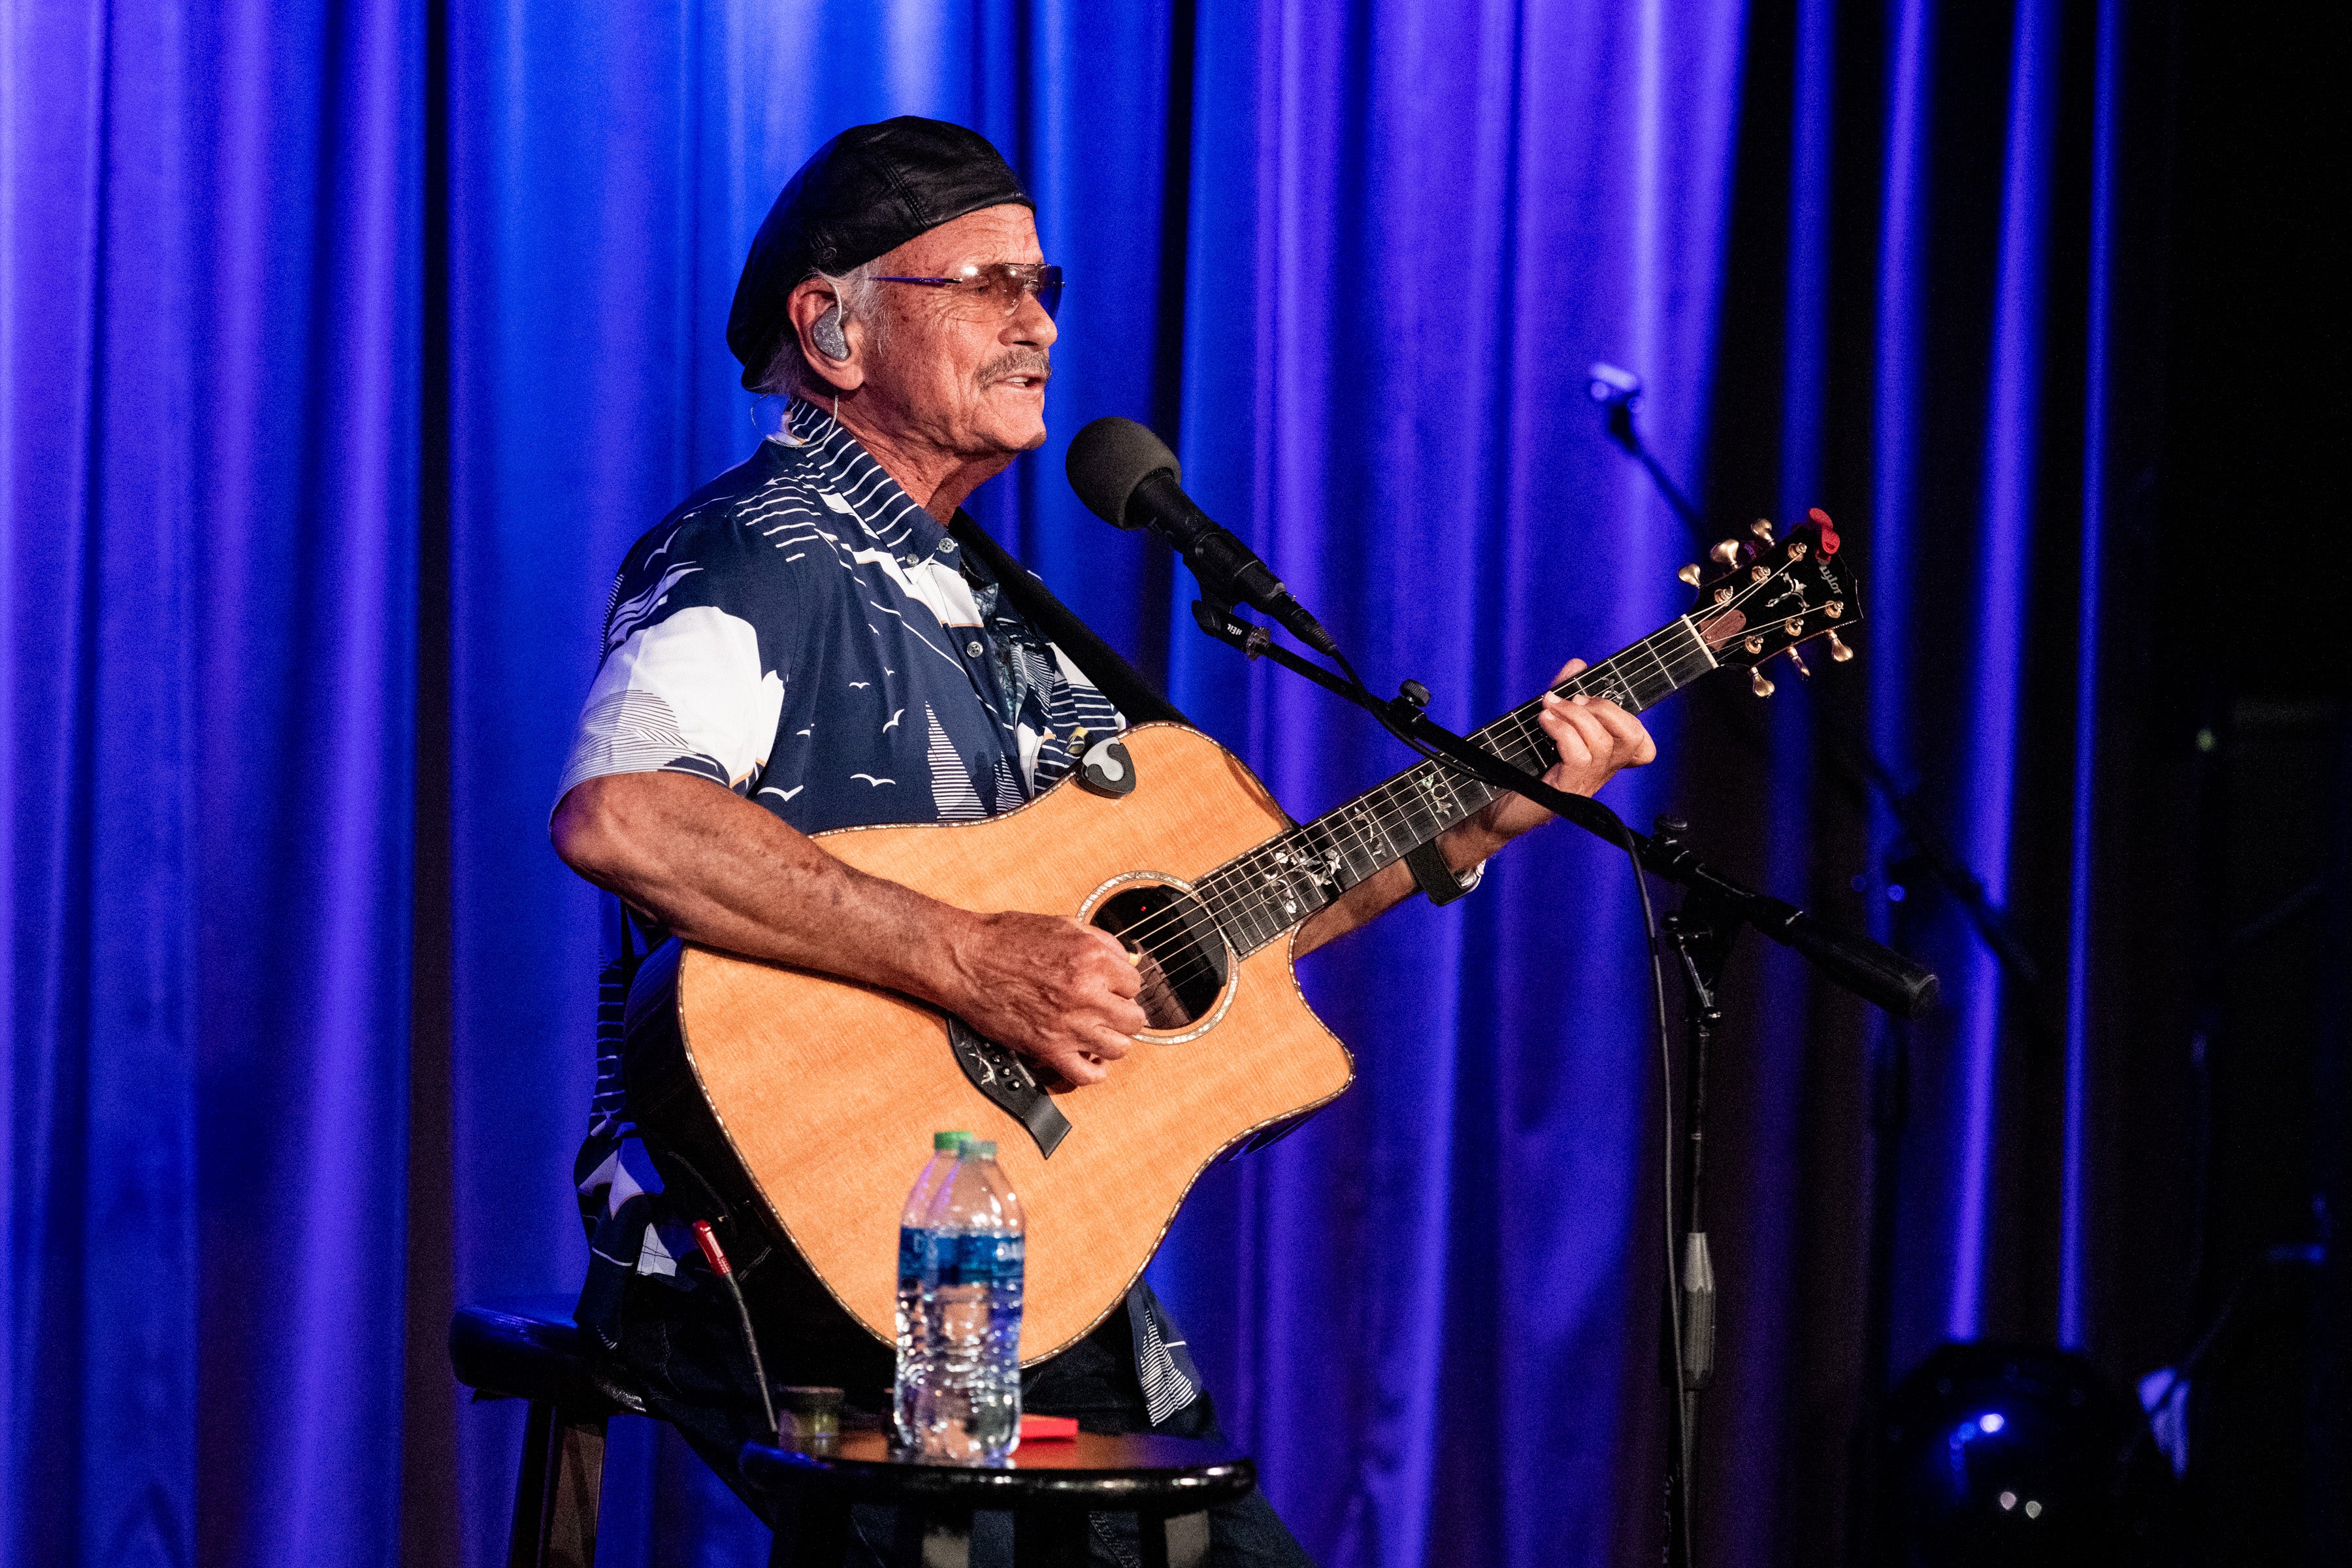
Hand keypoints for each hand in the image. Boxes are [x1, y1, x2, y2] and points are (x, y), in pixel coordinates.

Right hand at [941, 911, 1146, 1086]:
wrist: (966, 960)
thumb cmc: (1006, 939)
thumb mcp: (1062, 924)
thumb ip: (1101, 942)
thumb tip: (1126, 961)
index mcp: (1092, 959)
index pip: (1135, 984)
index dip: (1123, 987)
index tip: (1112, 989)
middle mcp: (1086, 993)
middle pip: (1134, 1019)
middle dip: (1124, 1014)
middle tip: (1109, 1011)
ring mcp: (1068, 1024)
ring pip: (1119, 1048)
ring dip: (1112, 1041)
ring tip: (1099, 1032)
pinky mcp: (1047, 1048)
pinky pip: (1087, 1074)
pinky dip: (1093, 1071)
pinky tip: (1090, 1059)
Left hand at [1472, 658, 1658, 843]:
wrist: (1494, 810)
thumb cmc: (1520, 770)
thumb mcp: (1545, 726)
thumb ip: (1564, 696)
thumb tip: (1578, 665)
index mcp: (1602, 760)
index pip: (1642, 745)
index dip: (1630, 720)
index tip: (1592, 702)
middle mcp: (1600, 773)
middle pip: (1632, 736)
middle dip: (1605, 707)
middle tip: (1572, 699)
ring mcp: (1585, 783)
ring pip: (1602, 743)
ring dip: (1574, 715)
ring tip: (1549, 707)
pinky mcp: (1566, 791)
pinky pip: (1580, 756)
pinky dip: (1563, 731)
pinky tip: (1544, 721)